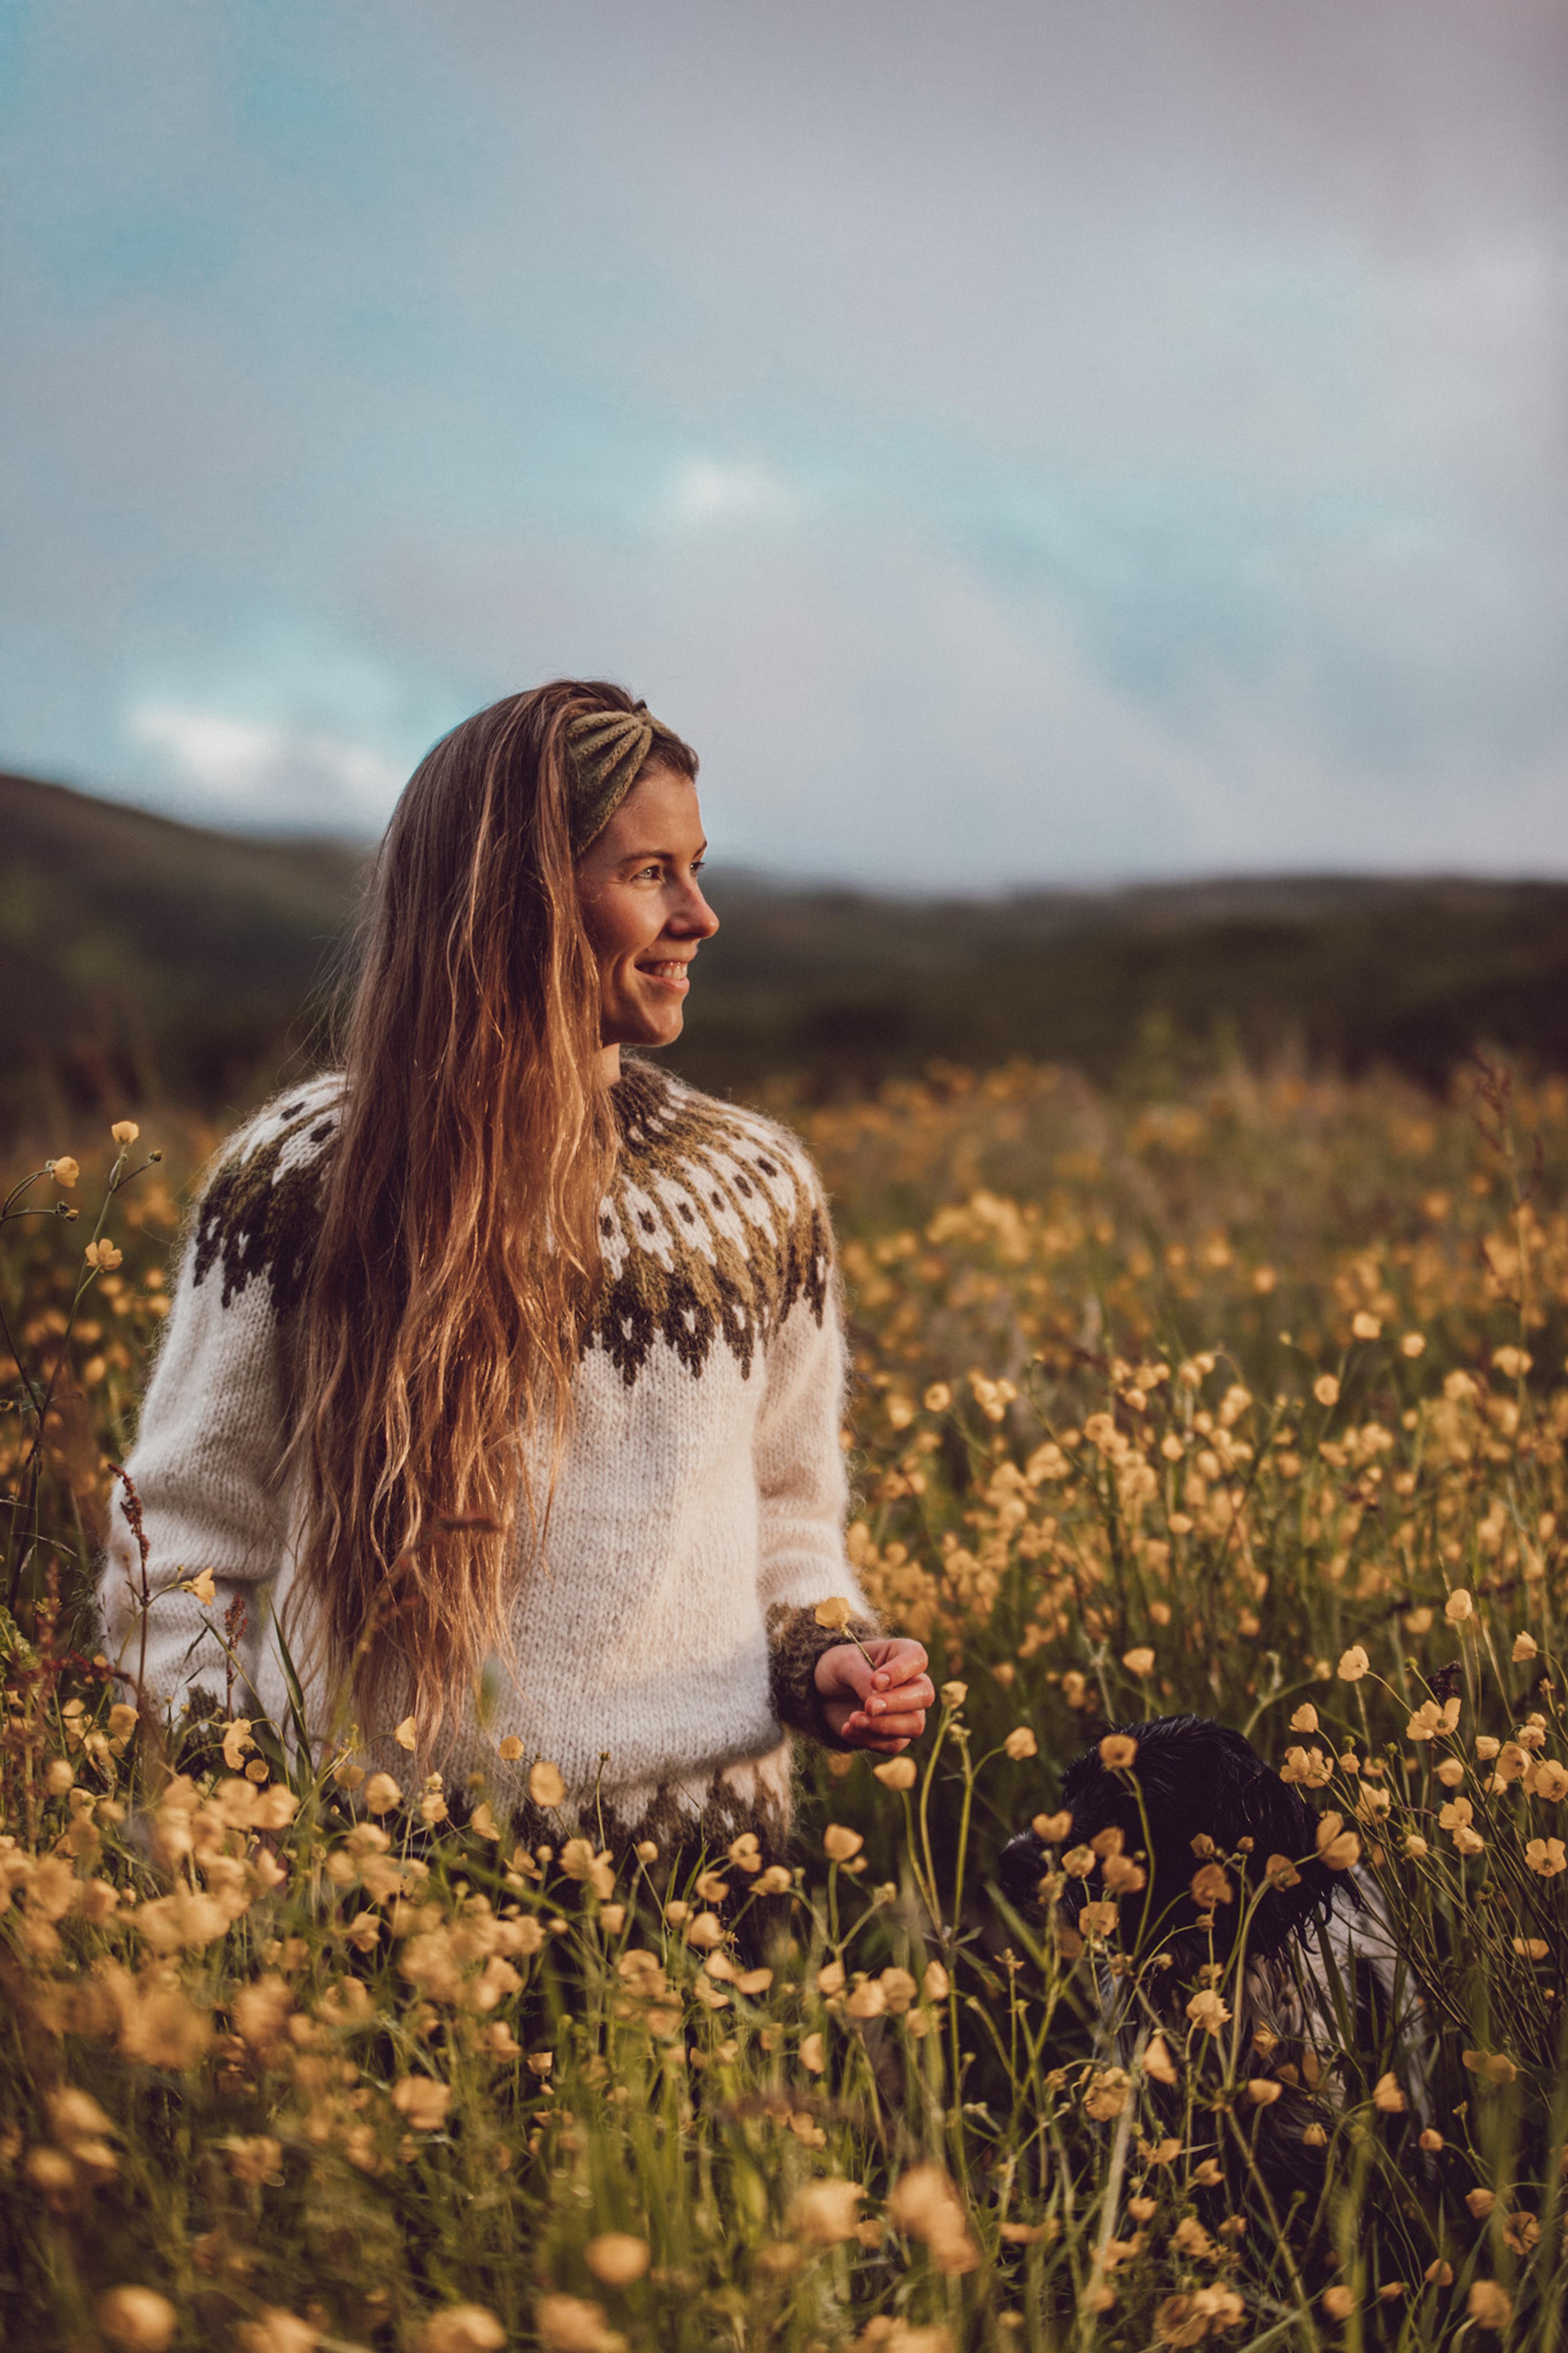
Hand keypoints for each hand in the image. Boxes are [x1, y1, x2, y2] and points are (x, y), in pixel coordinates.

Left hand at [814, 1637, 933, 1753]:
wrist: (826, 1693)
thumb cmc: (840, 1669)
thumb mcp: (843, 1664)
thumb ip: (862, 1678)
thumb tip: (877, 1703)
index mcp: (902, 1654)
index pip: (917, 1658)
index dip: (901, 1671)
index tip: (876, 1682)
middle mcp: (912, 1683)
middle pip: (924, 1695)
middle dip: (896, 1704)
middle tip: (868, 1707)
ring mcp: (908, 1711)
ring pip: (915, 1725)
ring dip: (883, 1726)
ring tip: (853, 1719)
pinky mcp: (896, 1735)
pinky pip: (894, 1744)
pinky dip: (869, 1740)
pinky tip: (848, 1729)